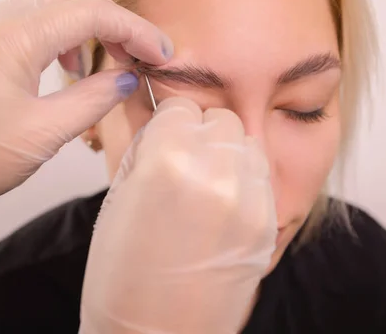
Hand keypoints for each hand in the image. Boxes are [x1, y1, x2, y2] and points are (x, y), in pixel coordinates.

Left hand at [0, 0, 172, 289]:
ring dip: (86, 22)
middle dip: (112, 18)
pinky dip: (60, 31)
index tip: (160, 53)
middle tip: (137, 54)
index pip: (90, 14)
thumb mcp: (46, 133)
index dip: (134, 30)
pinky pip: (29, 17)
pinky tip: (67, 65)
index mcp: (11, 40)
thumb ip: (94, 98)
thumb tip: (127, 77)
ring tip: (104, 60)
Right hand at [80, 97, 277, 333]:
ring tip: (205, 184)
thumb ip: (145, 147)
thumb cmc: (122, 277)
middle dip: (199, 133)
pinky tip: (222, 206)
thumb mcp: (118, 199)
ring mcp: (249, 199)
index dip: (167, 123)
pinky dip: (243, 180)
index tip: (162, 139)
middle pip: (219, 119)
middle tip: (183, 162)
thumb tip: (162, 118)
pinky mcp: (268, 223)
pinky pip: (261, 176)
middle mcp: (215, 173)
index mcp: (167, 162)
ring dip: (226, 153)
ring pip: (246, 142)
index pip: (179, 107)